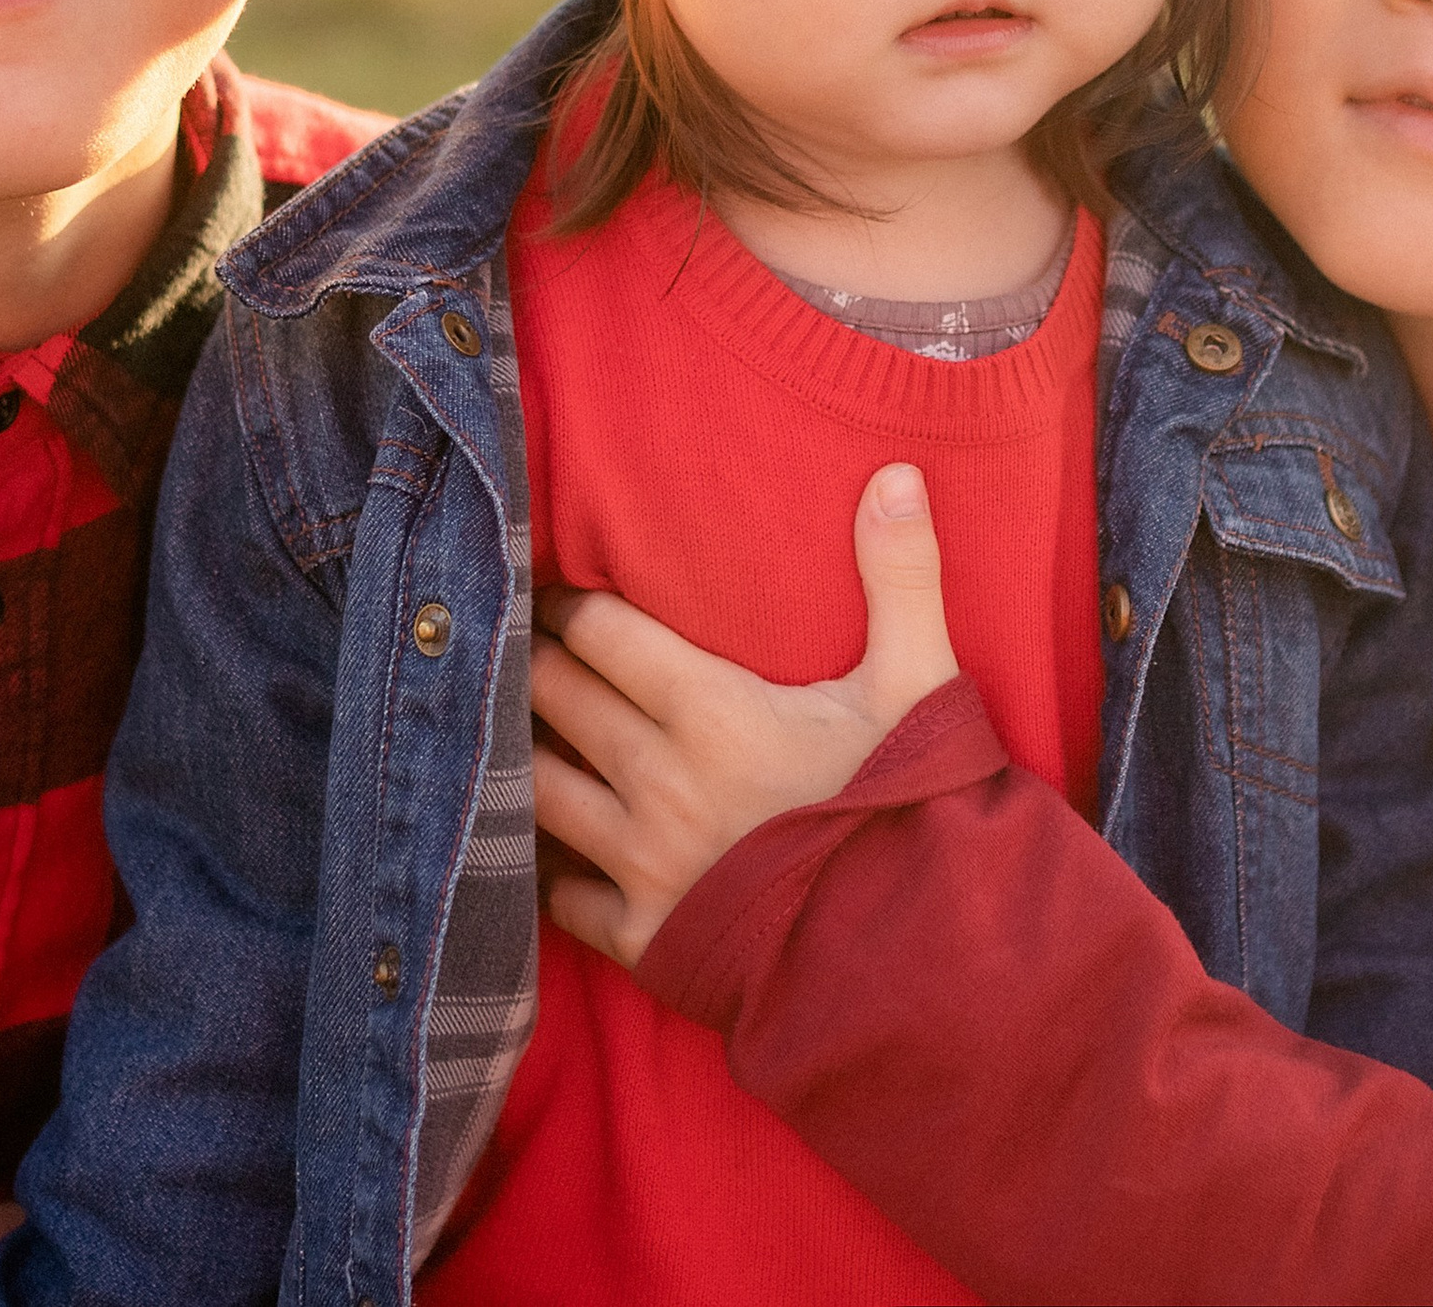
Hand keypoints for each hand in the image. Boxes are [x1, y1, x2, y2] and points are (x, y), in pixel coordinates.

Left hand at [531, 462, 958, 968]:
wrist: (927, 959)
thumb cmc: (917, 811)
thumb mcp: (919, 684)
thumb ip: (900, 574)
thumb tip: (899, 472)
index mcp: (713, 711)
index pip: (597, 632)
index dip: (564, 602)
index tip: (550, 586)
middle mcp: (661, 783)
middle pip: (551, 698)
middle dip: (527, 659)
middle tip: (514, 638)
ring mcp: (646, 866)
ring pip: (535, 790)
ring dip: (516, 754)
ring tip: (505, 728)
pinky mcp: (645, 939)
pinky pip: (558, 899)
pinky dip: (542, 867)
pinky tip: (539, 844)